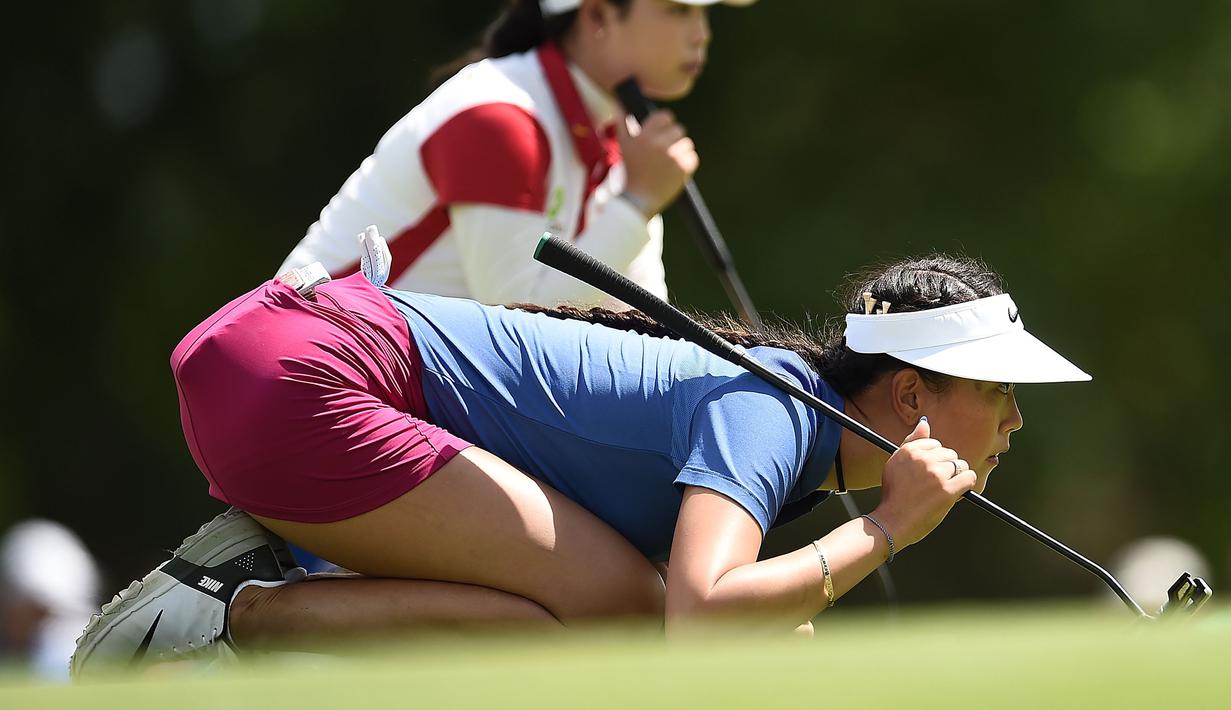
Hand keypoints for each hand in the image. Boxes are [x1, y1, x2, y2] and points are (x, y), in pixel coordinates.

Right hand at [618, 109, 698, 216]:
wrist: (639, 199)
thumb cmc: (630, 170)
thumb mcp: (623, 144)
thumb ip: (622, 120)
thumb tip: (620, 100)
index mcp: (645, 136)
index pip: (665, 116)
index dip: (665, 124)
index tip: (661, 132)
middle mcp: (660, 144)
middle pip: (678, 129)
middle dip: (672, 139)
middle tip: (663, 151)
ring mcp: (674, 156)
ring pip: (687, 143)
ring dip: (680, 151)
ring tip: (667, 162)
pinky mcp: (685, 168)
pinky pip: (692, 157)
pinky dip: (686, 163)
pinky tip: (673, 170)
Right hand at [870, 417, 976, 549]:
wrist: (892, 522)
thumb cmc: (893, 495)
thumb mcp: (895, 463)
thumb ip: (911, 442)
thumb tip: (925, 423)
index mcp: (909, 451)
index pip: (935, 444)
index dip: (934, 459)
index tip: (928, 472)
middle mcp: (923, 459)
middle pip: (949, 453)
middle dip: (946, 468)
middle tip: (935, 484)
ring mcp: (936, 474)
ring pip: (961, 465)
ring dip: (957, 477)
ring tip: (944, 489)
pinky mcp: (947, 490)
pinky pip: (969, 478)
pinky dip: (967, 484)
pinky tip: (958, 491)